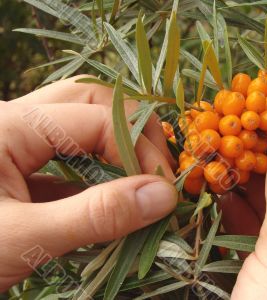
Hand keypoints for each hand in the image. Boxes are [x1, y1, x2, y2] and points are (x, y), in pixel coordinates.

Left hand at [0, 76, 176, 291]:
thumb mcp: (22, 237)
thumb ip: (95, 215)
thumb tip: (162, 197)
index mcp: (9, 124)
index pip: (98, 119)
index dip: (140, 150)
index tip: (165, 190)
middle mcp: (13, 119)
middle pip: (90, 99)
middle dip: (131, 129)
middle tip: (157, 167)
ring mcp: (15, 142)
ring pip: (79, 120)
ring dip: (116, 143)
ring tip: (141, 171)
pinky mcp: (19, 168)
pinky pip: (68, 155)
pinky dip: (98, 171)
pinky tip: (111, 196)